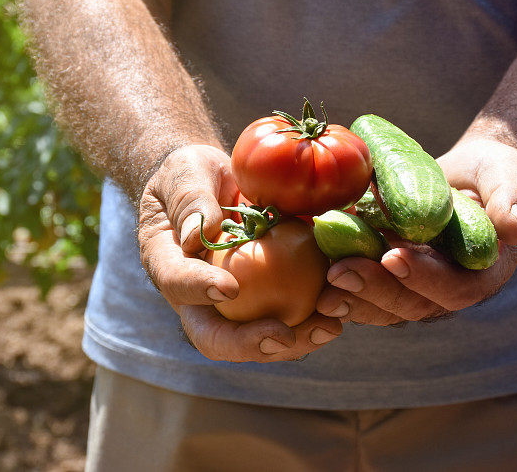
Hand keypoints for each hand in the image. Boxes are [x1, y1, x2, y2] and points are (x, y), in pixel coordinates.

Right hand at [138, 145, 341, 360]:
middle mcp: (199, 297)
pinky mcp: (269, 299)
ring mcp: (235, 306)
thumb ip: (189, 198)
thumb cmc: (194, 174)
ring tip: (331, 327)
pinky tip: (347, 306)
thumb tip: (196, 235)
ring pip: (260, 339)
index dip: (199, 290)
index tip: (229, 288)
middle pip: (218, 337)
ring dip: (296, 341)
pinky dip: (319, 316)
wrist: (219, 183)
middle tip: (285, 335)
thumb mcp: (185, 171)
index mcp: (169, 264)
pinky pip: (293, 316)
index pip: (177, 283)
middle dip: (251, 344)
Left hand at [315, 138, 516, 324]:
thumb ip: (513, 200)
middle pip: (410, 304)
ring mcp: (415, 286)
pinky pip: (365, 287)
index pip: (455, 287)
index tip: (394, 256)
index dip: (424, 277)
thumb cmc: (495, 174)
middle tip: (340, 272)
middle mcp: (446, 289)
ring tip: (320, 282)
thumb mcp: (510, 178)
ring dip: (351, 296)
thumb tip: (513, 227)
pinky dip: (339, 283)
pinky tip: (311, 270)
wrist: (471, 175)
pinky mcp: (390, 275)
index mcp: (482, 274)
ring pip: (382, 305)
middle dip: (374, 290)